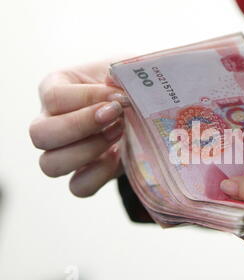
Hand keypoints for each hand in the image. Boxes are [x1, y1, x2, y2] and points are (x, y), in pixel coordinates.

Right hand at [30, 59, 128, 196]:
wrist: (149, 107)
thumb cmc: (132, 83)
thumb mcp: (126, 72)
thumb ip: (120, 76)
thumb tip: (116, 86)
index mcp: (54, 89)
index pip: (54, 98)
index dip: (88, 98)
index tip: (121, 97)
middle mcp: (50, 122)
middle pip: (39, 135)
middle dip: (80, 126)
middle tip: (117, 116)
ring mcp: (64, 152)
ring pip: (50, 165)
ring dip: (88, 151)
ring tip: (119, 133)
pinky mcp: (85, 175)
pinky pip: (78, 187)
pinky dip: (100, 175)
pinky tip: (119, 155)